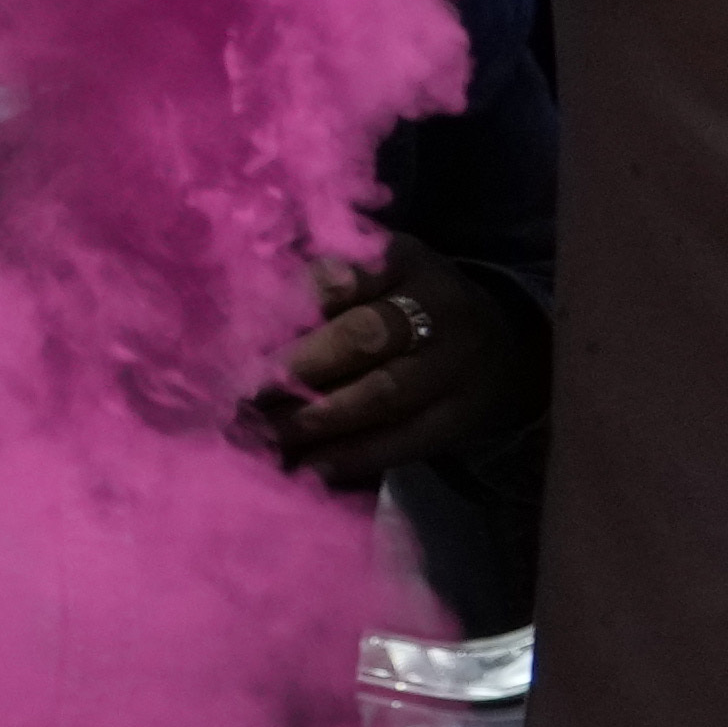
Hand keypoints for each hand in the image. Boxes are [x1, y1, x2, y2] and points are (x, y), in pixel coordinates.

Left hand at [244, 248, 541, 488]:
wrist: (498, 348)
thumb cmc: (401, 304)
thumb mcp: (370, 275)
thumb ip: (312, 289)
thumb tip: (229, 328)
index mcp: (404, 259)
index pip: (338, 278)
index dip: (283, 310)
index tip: (232, 340)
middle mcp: (439, 305)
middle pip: (363, 336)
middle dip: (294, 368)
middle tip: (237, 395)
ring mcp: (456, 364)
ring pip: (382, 393)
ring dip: (314, 418)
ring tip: (260, 434)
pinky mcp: (462, 417)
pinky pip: (405, 440)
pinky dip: (352, 455)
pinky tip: (307, 468)